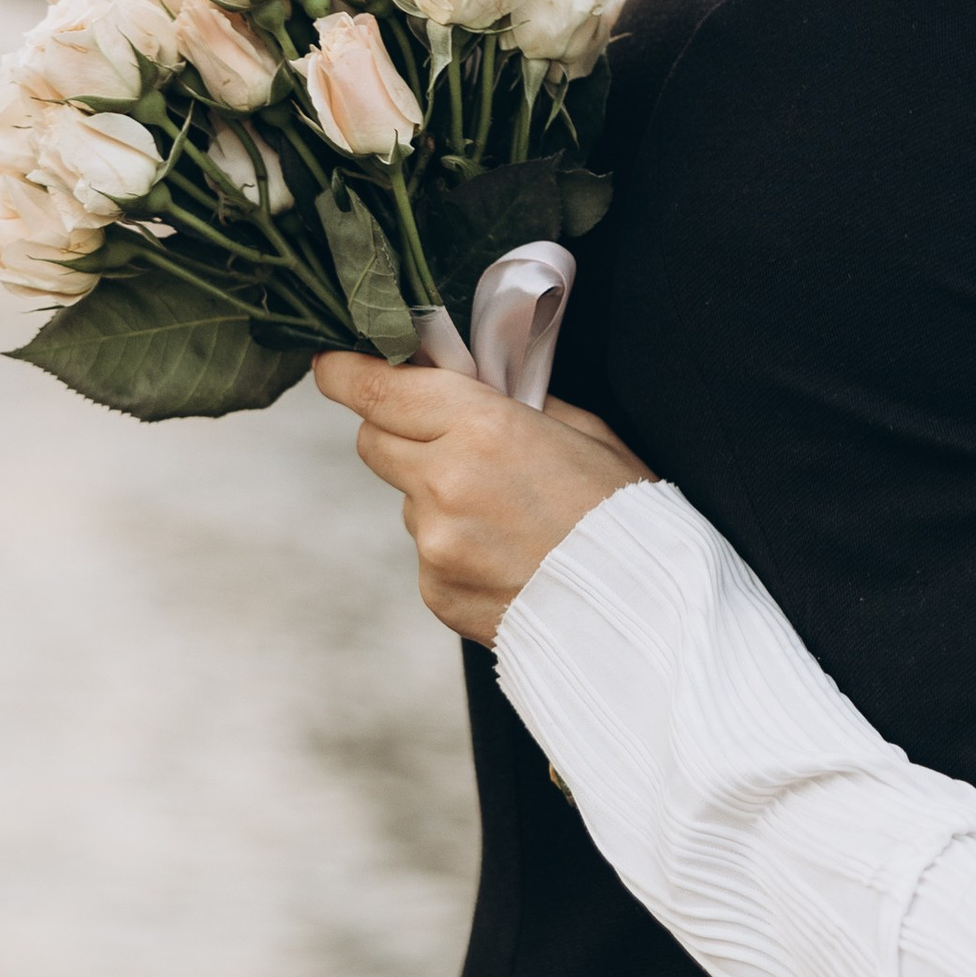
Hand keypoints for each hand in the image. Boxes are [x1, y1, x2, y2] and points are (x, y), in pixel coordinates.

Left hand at [311, 354, 651, 645]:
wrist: (643, 616)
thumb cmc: (624, 514)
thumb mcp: (584, 429)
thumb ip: (515, 400)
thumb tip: (467, 381)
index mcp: (484, 428)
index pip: (378, 388)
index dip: (344, 369)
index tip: (331, 360)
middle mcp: (445, 484)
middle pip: (373, 438)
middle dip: (398, 427)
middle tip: (449, 436)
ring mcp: (436, 544)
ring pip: (407, 498)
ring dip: (438, 494)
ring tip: (509, 517)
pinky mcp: (436, 592)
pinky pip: (427, 552)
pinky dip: (455, 547)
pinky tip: (508, 557)